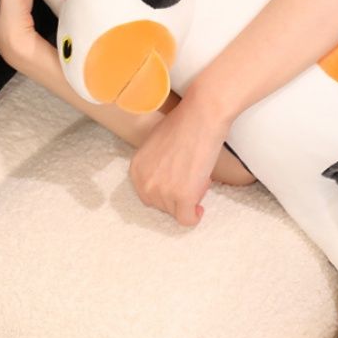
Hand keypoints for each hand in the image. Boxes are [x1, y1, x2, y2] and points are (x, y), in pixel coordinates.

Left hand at [129, 85, 232, 225]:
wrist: (202, 117)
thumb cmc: (184, 124)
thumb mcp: (157, 145)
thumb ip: (155, 165)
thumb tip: (165, 178)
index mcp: (136, 168)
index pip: (147, 193)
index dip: (164, 190)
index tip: (177, 185)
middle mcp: (145, 182)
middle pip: (160, 206)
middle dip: (176, 197)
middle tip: (191, 180)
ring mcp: (163, 191)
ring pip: (175, 212)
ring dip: (188, 201)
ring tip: (198, 179)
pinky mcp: (183, 197)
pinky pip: (186, 220)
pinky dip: (193, 217)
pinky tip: (199, 209)